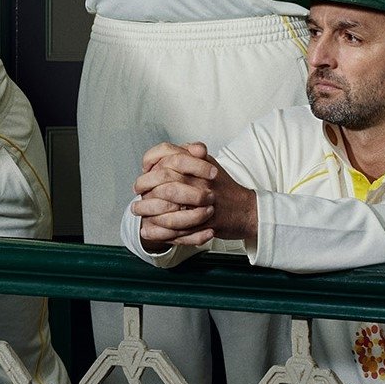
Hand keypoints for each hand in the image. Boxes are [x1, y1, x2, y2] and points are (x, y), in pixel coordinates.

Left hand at [130, 144, 255, 248]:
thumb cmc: (225, 187)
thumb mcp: (209, 164)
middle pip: (165, 182)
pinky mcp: (206, 224)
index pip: (169, 158)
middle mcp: (201, 182)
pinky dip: (160, 232)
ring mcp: (203, 203)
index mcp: (200, 165)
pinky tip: (148, 230)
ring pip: (169, 207)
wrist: (248, 210)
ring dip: (149, 211)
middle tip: (136, 195)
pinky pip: (178, 229)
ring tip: (138, 213)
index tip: (142, 173)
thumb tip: (163, 152)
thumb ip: (188, 154)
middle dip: (145, 188)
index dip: (151, 165)